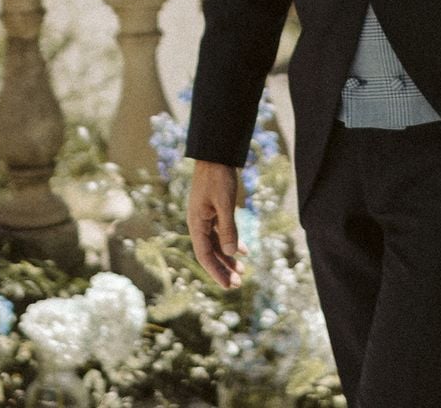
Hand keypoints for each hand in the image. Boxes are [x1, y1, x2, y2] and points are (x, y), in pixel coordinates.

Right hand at [187, 159, 242, 287]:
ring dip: (228, 258)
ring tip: (242, 271)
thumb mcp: (225, 203)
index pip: (205, 255)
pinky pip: (221, 233)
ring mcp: (206, 218)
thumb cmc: (218, 177)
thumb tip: (229, 254)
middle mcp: (198, 223)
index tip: (228, 286)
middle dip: (223, 269)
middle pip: (210, 252)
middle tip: (237, 284)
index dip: (216, 272)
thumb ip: (227, 228)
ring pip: (216, 244)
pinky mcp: (213, 211)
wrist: (215, 155)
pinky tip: (243, 251)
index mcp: (196, 223)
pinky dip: (231, 242)